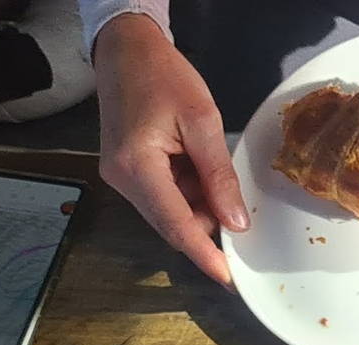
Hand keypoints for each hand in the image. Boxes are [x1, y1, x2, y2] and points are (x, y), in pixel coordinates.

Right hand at [95, 14, 245, 285]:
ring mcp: (120, 178)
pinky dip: (187, 194)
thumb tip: (236, 222)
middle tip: (238, 210)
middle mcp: (122, 180)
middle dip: (206, 225)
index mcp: (137, 167)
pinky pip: (162, 197)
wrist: (125, 50)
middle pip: (171, 224)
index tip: (228, 281)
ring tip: (215, 174)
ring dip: (198, 206)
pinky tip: (199, 171)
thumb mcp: (201, 120)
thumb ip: (219, 174)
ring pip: (168, 213)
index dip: (204, 255)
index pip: (176, 225)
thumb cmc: (163, 76)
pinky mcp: (125, 172)